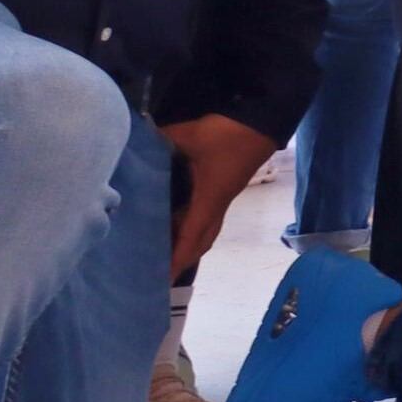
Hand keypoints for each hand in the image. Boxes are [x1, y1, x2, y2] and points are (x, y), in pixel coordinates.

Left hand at [160, 114, 274, 278]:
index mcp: (209, 200)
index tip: (164, 281)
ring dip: (186, 242)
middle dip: (182, 259)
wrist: (264, 120)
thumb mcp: (192, 136)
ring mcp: (222, 196)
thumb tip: (137, 142)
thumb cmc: (230, 134)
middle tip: (158, 270)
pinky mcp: (223, 186)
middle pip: (200, 242)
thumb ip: (162, 139)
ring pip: (204, 229)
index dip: (177, 261)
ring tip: (162, 247)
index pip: (190, 238)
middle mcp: (217, 204)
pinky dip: (188, 224)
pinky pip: (204, 215)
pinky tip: (172, 216)